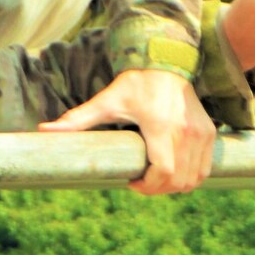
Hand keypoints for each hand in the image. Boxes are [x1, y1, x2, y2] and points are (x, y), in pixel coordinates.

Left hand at [39, 68, 215, 194]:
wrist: (168, 64)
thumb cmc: (135, 83)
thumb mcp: (106, 100)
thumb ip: (78, 119)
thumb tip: (44, 131)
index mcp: (161, 127)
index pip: (162, 172)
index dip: (148, 187)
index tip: (132, 183)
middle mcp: (186, 132)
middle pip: (178, 181)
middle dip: (158, 190)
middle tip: (141, 184)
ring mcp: (201, 134)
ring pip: (194, 179)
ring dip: (175, 187)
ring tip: (156, 180)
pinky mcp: (209, 134)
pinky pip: (205, 169)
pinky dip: (191, 178)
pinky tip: (173, 172)